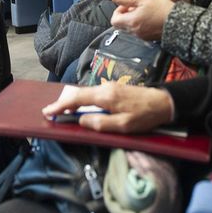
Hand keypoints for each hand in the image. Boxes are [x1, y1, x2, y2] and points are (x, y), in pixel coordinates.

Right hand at [42, 83, 173, 133]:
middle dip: (63, 103)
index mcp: (105, 97)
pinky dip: (83, 100)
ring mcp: (110, 87)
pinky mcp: (115, 89)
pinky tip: (81, 107)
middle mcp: (105, 88)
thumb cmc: (145, 116)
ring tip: (63, 112)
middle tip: (51, 112)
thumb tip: (82, 121)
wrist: (164, 102)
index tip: (48, 112)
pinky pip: (93, 94)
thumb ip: (101, 124)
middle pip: (78, 94)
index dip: (60, 106)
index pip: (76, 99)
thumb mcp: (123, 125)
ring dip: (73, 102)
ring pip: (85, 93)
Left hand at [109, 0, 172, 40]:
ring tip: (144, 10)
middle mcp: (134, 31)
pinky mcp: (149, 38)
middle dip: (125, 14)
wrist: (179, 22)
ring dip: (132, 18)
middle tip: (135, 6)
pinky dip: (140, 24)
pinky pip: (138, 31)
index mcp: (131, 22)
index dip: (118, 10)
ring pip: (129, 27)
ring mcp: (142, 36)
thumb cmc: (162, 9)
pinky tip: (149, 17)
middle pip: (121, 24)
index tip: (126, 4)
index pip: (114, 19)